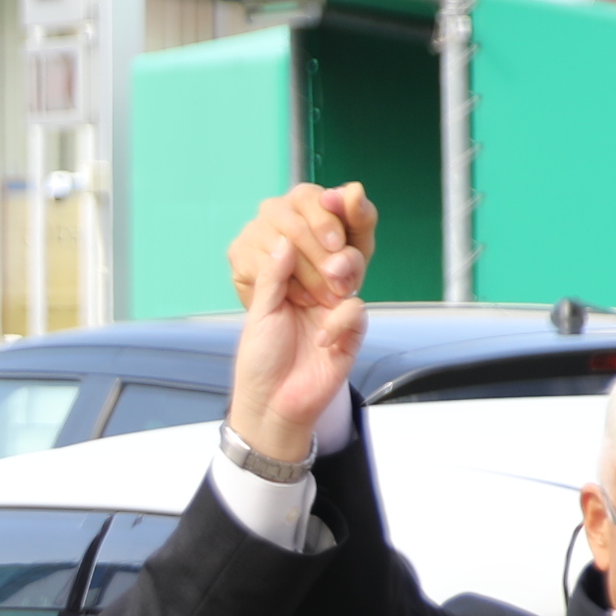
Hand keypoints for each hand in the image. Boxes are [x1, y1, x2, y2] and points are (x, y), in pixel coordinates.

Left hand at [226, 183, 373, 466]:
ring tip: (325, 289)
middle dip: (327, 245)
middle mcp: (317, 289)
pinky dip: (339, 322)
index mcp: (293, 280)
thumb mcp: (260, 312)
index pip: (307, 243)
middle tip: (325, 246)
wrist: (271, 403)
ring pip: (351, 273)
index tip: (314, 212)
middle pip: (334, 250)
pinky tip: (321, 339)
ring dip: (340, 273)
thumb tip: (282, 238)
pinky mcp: (349, 334)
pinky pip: (355, 312)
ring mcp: (335, 309)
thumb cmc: (261, 359)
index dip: (311, 227)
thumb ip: (272, 275)